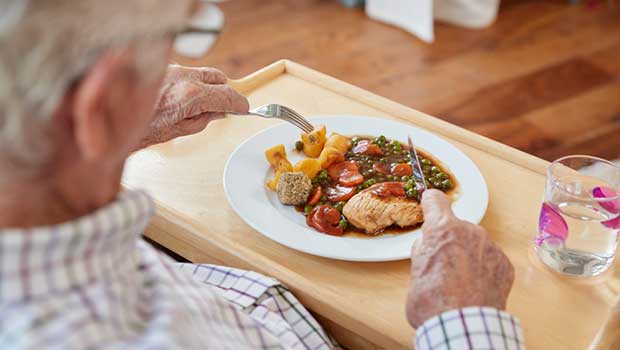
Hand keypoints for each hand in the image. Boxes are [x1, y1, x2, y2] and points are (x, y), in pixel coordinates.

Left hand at [140, 65, 248, 147]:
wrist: (114, 121)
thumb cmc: (142, 129)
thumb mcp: (181, 130)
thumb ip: (206, 118)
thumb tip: (219, 112)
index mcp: (191, 95)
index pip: (227, 95)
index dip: (239, 103)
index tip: (244, 108)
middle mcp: (182, 77)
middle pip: (218, 77)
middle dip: (223, 91)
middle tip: (222, 107)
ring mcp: (171, 69)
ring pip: (201, 72)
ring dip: (206, 86)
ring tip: (197, 104)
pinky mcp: (161, 68)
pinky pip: (184, 72)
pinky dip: (188, 82)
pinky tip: (179, 97)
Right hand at [405, 189, 514, 327]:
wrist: (462, 327)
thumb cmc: (433, 301)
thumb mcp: (415, 270)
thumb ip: (424, 250)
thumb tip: (430, 244)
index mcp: (442, 229)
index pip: (435, 200)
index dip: (431, 203)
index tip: (430, 204)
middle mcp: (469, 231)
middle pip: (457, 227)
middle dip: (450, 241)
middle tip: (442, 265)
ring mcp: (490, 247)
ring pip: (475, 244)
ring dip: (468, 255)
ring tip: (459, 282)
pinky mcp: (505, 265)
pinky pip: (490, 260)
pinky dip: (483, 270)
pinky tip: (474, 288)